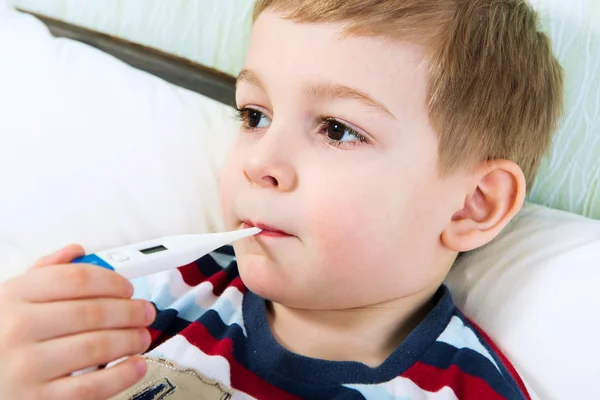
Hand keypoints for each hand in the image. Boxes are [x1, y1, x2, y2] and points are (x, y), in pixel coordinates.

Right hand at [0, 245, 155, 399]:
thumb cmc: (1, 338)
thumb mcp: (11, 300)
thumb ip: (44, 273)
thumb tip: (76, 251)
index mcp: (14, 297)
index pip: (77, 278)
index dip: (112, 281)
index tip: (129, 288)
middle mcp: (18, 329)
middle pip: (93, 311)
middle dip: (130, 311)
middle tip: (146, 312)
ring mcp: (27, 367)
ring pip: (98, 346)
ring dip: (131, 340)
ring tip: (142, 337)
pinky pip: (92, 386)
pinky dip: (123, 374)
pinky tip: (136, 365)